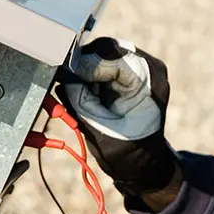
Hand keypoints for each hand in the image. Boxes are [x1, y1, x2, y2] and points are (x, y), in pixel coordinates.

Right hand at [56, 37, 181, 206]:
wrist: (144, 165)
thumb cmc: (127, 153)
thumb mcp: (99, 128)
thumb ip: (81, 99)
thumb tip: (62, 75)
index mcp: (151, 81)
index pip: (114, 58)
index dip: (85, 64)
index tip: (63, 73)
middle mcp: (150, 68)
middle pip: (109, 49)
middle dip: (83, 62)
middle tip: (62, 77)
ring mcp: (141, 68)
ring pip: (103, 53)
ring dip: (84, 67)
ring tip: (71, 86)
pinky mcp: (129, 73)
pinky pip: (103, 62)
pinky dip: (89, 73)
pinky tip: (80, 87)